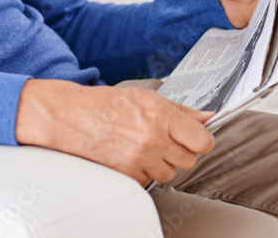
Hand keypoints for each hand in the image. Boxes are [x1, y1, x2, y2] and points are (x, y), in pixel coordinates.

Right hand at [15, 79, 214, 185]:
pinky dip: (143, 171)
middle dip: (179, 150)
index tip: (194, 137)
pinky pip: (149, 180)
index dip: (201, 140)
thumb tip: (207, 117)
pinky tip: (130, 155)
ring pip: (170, 173)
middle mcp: (152, 139)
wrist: (70, 117)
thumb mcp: (145, 96)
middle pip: (189, 160)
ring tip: (143, 146)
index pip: (203, 141)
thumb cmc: (104, 104)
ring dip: (161, 163)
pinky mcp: (126, 175)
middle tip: (162, 138)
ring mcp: (139, 160)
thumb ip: (180, 110)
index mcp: (160, 115)